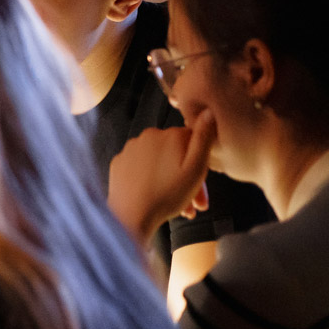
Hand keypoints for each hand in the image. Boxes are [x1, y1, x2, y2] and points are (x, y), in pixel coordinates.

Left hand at [107, 111, 215, 244]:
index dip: (202, 164)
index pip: (194, 142)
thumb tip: (208, 112)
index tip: (204, 186)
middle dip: (188, 178)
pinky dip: (152, 181)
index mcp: (170, 134)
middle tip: (196, 204)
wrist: (131, 217)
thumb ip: (204, 138)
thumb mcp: (195, 168)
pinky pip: (142, 169)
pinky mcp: (119, 163)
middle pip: (176, 154)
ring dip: (172, 183)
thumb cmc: (167, 195)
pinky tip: (159, 199)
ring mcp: (130, 149)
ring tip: (182, 209)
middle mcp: (148, 135)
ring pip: (160, 164)